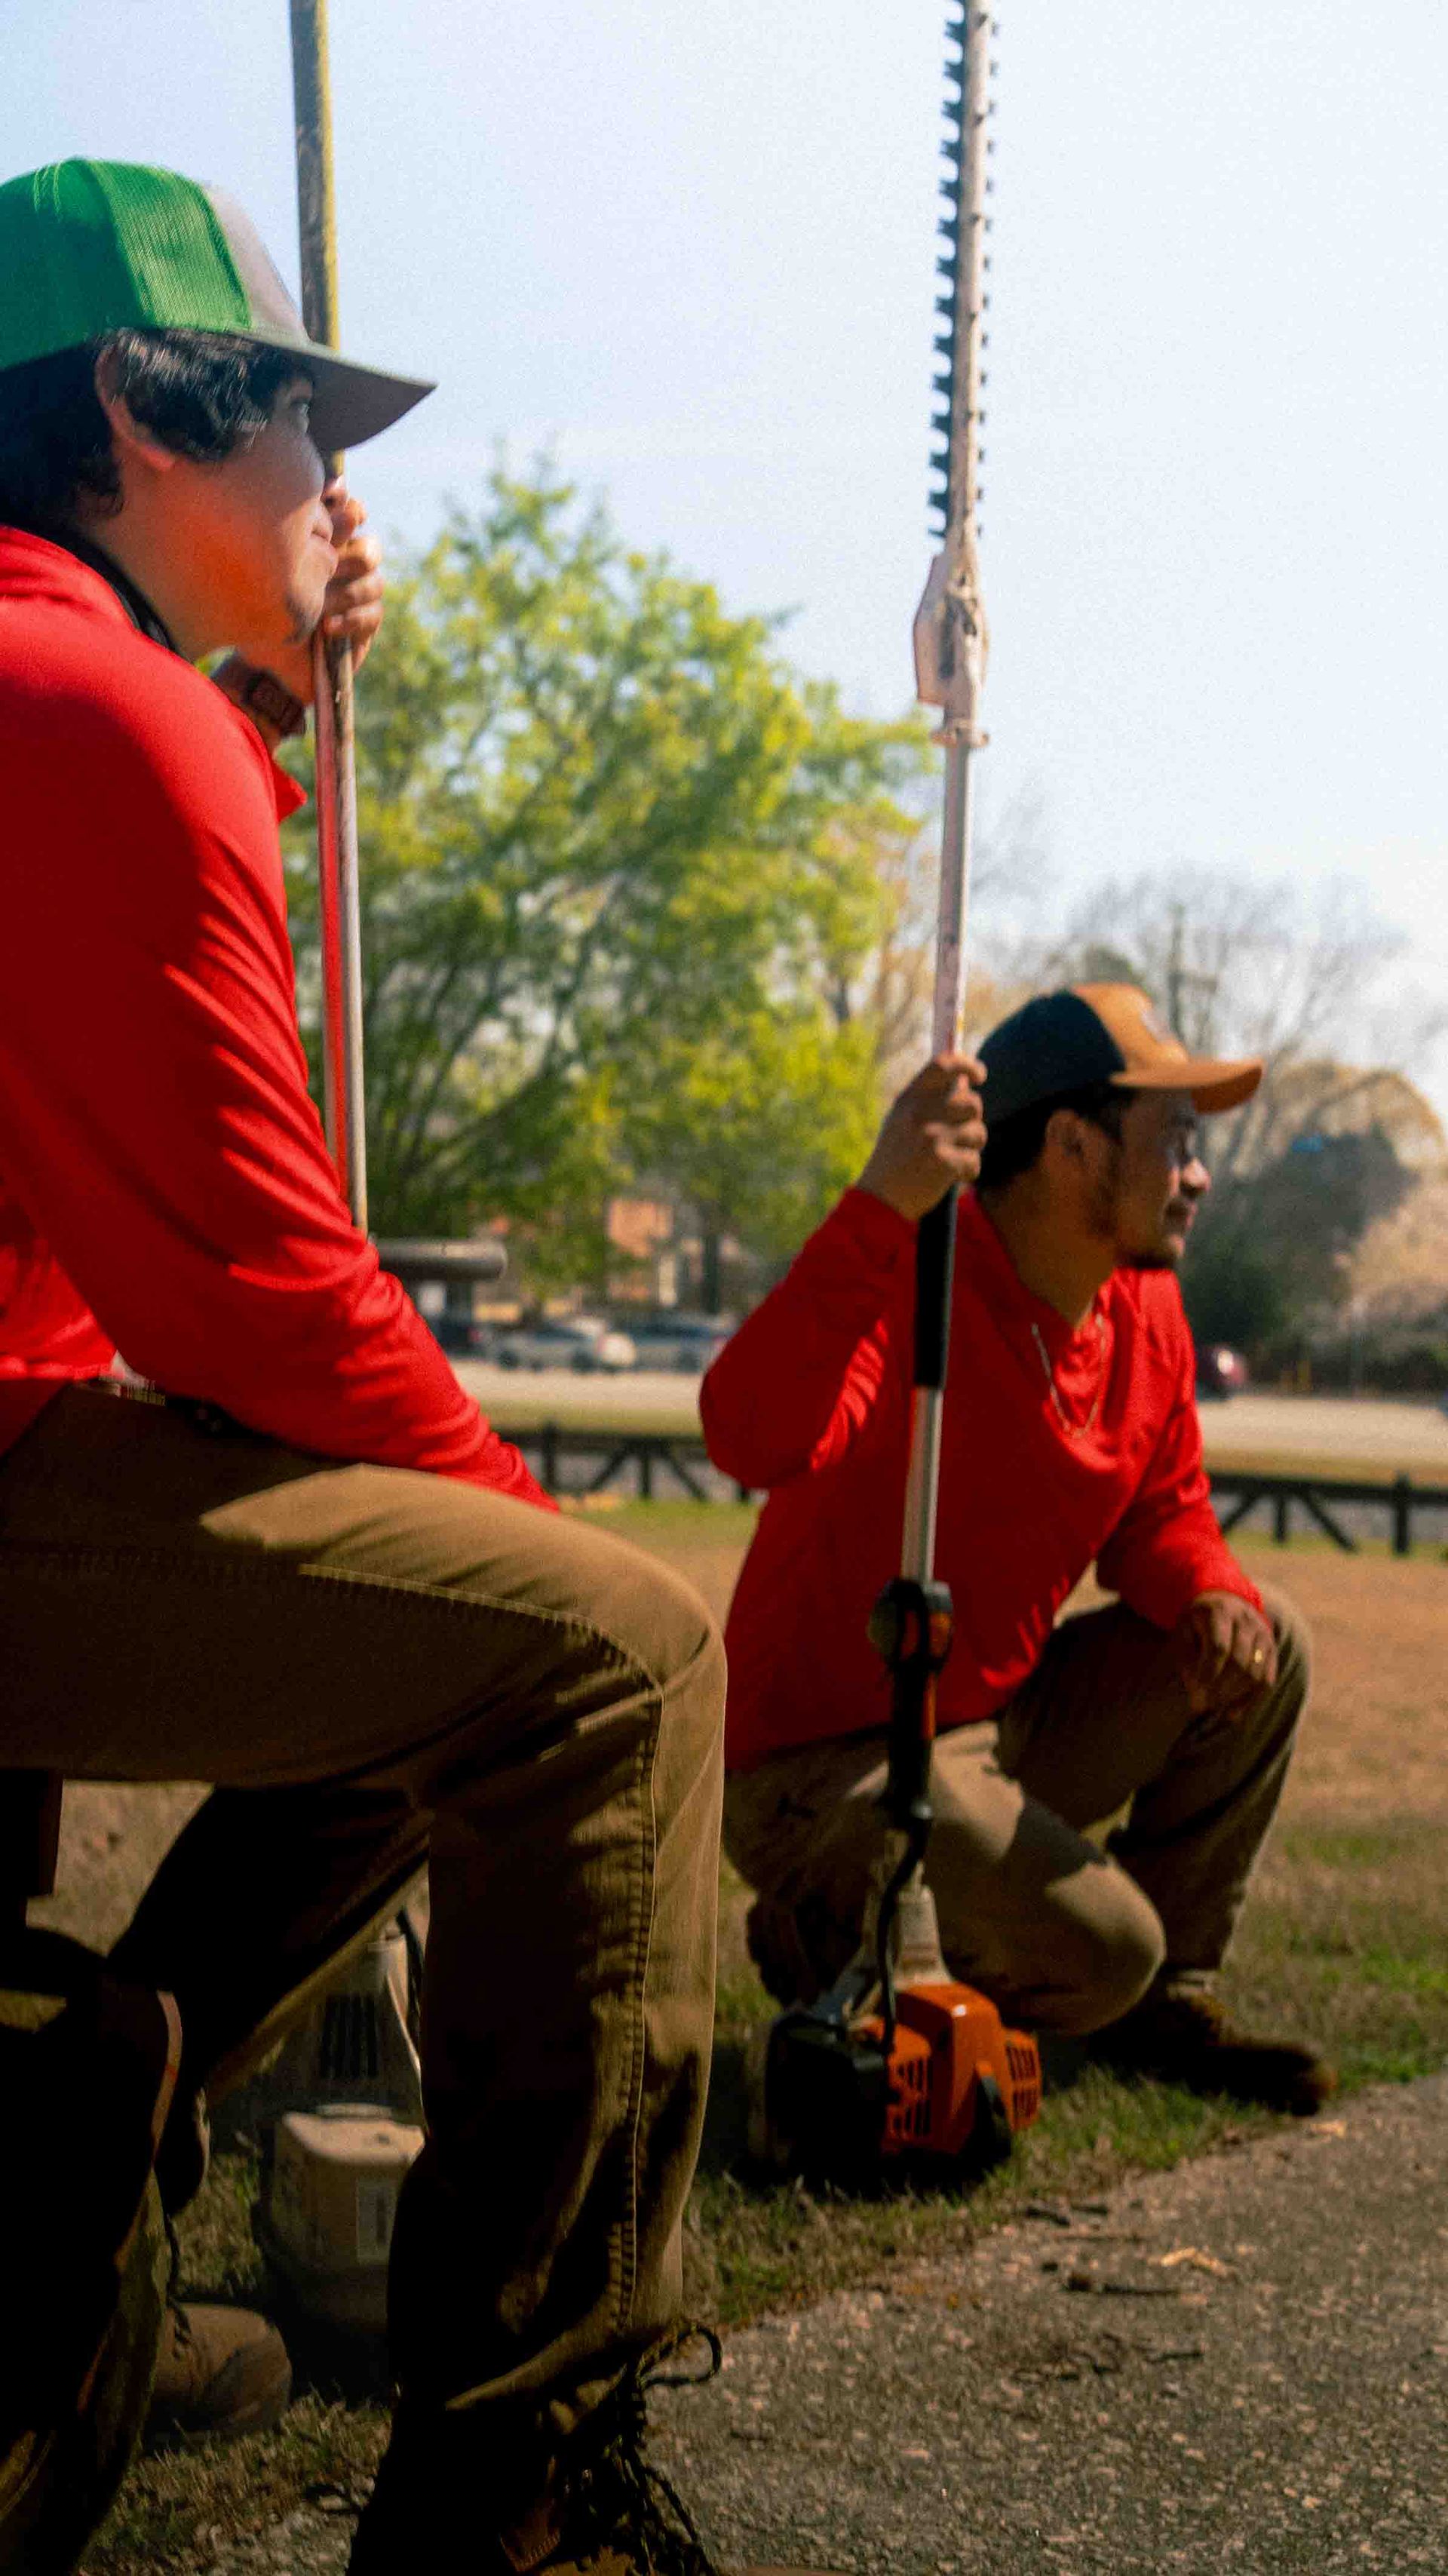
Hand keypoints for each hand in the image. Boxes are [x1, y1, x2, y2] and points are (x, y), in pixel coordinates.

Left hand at [221, 483, 383, 727]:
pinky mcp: (366, 625)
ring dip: (345, 592)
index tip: (334, 508)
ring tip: (319, 607)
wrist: (267, 664)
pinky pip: (372, 614)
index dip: (351, 508)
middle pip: (369, 546)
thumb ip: (291, 535)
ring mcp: (360, 594)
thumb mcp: (268, 569)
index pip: (352, 512)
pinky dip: (350, 619)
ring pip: (373, 580)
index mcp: (327, 542)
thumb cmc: (260, 610)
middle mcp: (347, 564)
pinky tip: (326, 628)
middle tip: (325, 566)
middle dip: (347, 556)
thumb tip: (310, 500)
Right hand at [856, 1053, 986, 1221]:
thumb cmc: (894, 1158)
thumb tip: (964, 1083)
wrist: (880, 1199)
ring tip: (950, 1157)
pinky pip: (974, 1161)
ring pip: (978, 1132)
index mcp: (909, 1098)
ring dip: (971, 1147)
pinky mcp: (945, 1163)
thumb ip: (926, 1100)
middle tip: (958, 1133)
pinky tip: (950, 1176)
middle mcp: (921, 1113)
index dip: (967, 1065)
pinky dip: (967, 1171)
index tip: (979, 1075)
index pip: (944, 1065)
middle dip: (972, 1119)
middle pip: (973, 1103)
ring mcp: (934, 1138)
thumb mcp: (900, 1120)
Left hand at [1177, 1592, 1276, 1716]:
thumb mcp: (1183, 1630)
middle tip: (1200, 1705)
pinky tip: (1232, 1714)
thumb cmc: (1197, 1620)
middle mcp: (1247, 1621)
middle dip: (1219, 1690)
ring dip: (1233, 1697)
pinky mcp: (1272, 1649)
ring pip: (1255, 1674)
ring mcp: (1263, 1634)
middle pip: (1239, 1663)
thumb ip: (1186, 1658)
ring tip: (1212, 1708)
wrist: (1225, 1599)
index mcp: (1220, 1612)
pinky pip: (1266, 1680)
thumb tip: (1196, 1691)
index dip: (1207, 1675)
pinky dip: (1250, 1701)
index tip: (1193, 1694)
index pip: (1219, 1648)